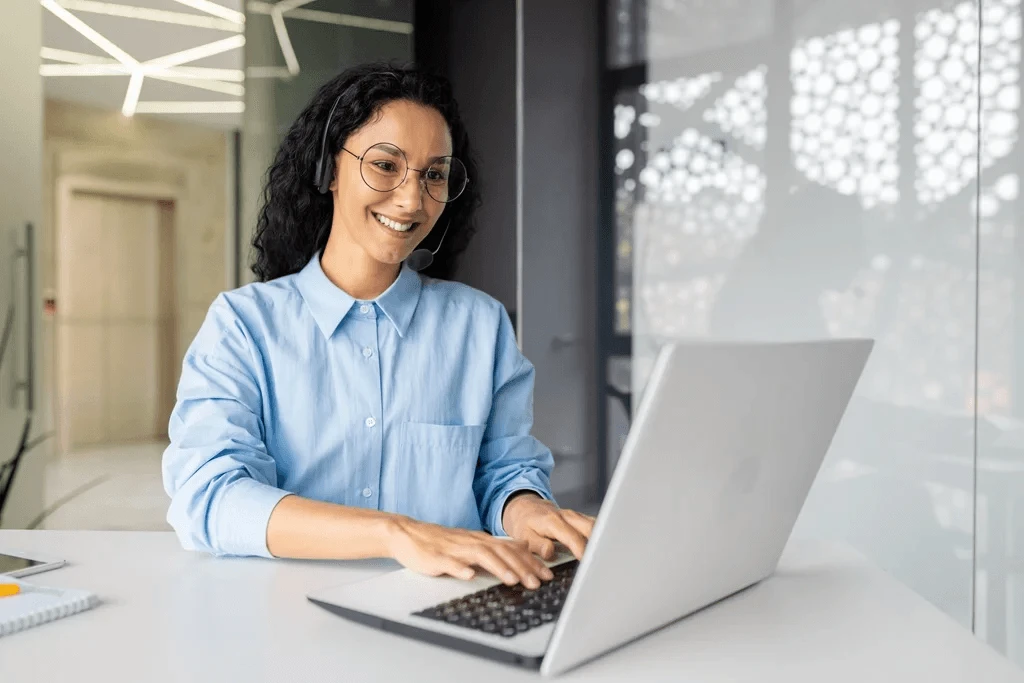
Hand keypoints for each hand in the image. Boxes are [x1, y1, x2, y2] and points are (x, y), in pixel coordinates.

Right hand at [387, 516, 554, 588]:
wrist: (408, 534)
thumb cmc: (440, 543)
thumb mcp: (471, 544)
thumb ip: (494, 549)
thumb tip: (521, 553)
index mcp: (481, 540)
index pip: (511, 549)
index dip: (531, 562)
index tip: (547, 575)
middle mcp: (471, 542)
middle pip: (501, 552)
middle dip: (521, 567)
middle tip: (538, 582)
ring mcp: (454, 549)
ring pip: (481, 556)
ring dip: (498, 567)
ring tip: (512, 580)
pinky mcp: (437, 557)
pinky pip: (450, 562)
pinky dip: (460, 568)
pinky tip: (469, 576)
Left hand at [501, 494, 595, 560]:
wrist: (525, 507)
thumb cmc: (524, 523)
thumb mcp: (524, 536)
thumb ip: (537, 545)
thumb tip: (550, 552)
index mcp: (553, 521)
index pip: (572, 537)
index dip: (581, 550)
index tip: (588, 562)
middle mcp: (567, 516)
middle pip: (590, 527)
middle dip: (598, 543)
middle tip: (601, 561)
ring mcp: (575, 516)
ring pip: (595, 525)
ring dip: (601, 539)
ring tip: (605, 557)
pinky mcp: (579, 518)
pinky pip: (593, 525)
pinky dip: (599, 535)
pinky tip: (601, 549)